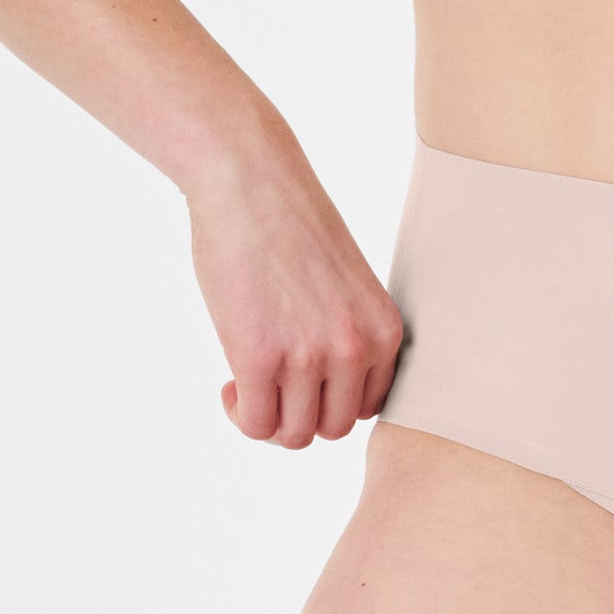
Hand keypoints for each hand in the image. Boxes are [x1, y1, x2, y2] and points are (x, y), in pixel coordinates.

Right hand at [185, 140, 404, 447]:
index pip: (368, 408)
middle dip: (298, 416)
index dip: (329, 402)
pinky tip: (230, 384)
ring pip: (294, 434)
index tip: (301, 381)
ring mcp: (308, 356)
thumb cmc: (291, 225)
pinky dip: (241, 415)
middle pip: (333, 428)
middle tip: (270, 387)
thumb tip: (322, 393)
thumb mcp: (346, 287)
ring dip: (267, 419)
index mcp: (384, 331)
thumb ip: (347, 337)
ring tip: (246, 384)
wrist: (249, 180)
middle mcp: (355, 349)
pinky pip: (256, 423)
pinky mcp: (259, 357)